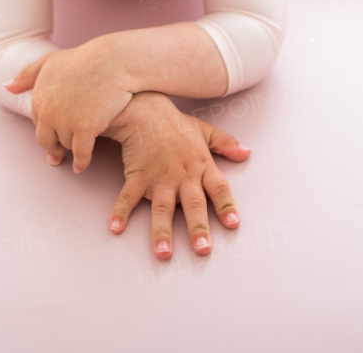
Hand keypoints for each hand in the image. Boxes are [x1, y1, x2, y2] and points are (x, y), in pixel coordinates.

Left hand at [4, 40, 134, 174]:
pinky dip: (81, 162)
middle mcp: (48, 111)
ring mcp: (66, 121)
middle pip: (46, 139)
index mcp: (39, 97)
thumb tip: (7, 87)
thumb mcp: (50, 62)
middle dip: (53, 146)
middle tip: (58, 154)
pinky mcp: (85, 128)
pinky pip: (80, 153)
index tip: (52, 135)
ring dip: (72, 147)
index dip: (47, 127)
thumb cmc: (83, 59)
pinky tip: (81, 166)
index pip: (38, 122)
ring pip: (65, 144)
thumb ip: (27, 75)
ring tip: (79, 149)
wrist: (112, 62)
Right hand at [103, 92, 249, 259]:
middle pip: (193, 204)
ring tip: (164, 253)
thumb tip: (246, 152)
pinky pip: (129, 196)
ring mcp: (159, 177)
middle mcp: (183, 175)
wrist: (144, 110)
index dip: (226, 206)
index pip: (219, 188)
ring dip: (162, 231)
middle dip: (198, 227)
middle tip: (203, 250)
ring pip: (162, 208)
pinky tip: (115, 227)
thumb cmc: (175, 124)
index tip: (233, 224)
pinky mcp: (138, 176)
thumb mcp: (204, 131)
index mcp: (201, 165)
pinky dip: (121, 211)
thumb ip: (225, 143)